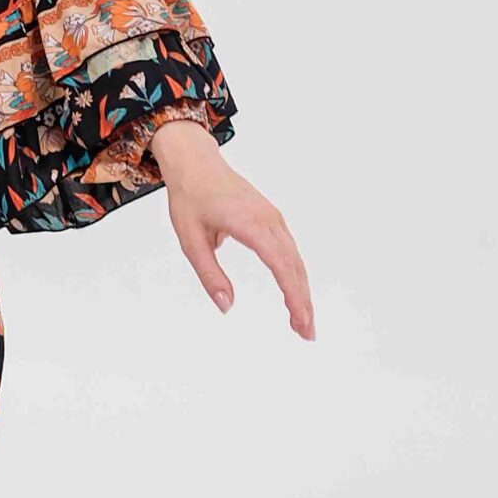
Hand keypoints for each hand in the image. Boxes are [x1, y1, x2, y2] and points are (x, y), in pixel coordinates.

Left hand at [151, 121, 314, 338]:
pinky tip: (294, 293)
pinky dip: (295, 274)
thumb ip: (210, 275)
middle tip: (307, 334)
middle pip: (294, 267)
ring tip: (302, 322)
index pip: (281, 266)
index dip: (294, 297)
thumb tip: (227, 307)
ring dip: (301, 290)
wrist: (195, 163)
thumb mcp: (191, 240)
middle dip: (303, 302)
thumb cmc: (190, 199)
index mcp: (251, 224)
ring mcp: (273, 218)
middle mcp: (269, 220)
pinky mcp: (271, 218)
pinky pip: (289, 250)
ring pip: (295, 259)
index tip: (301, 323)